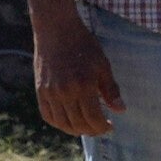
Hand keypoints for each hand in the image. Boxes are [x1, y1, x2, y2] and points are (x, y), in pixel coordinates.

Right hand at [26, 1, 120, 139]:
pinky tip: (69, 121)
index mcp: (83, 85)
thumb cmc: (83, 45)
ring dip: (76, 130)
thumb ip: (110, 89)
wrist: (56, 29)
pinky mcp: (40, 90)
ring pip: (62, 123)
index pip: (93, 118)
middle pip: (78, 124)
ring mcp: (50, 92)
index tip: (110, 126)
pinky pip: (48, 115)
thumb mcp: (102, 64)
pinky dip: (59, 123)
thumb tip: (120, 110)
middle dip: (92, 130)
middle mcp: (64, 92)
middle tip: (100, 128)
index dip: (103, 127)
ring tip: (86, 127)